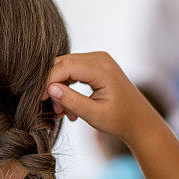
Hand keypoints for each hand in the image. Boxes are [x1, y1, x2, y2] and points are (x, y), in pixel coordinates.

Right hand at [41, 52, 160, 142]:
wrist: (138, 119)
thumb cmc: (120, 119)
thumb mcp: (94, 115)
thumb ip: (72, 101)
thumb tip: (50, 89)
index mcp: (102, 69)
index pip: (64, 67)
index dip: (48, 81)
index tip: (40, 100)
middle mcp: (99, 58)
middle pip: (62, 64)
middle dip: (53, 86)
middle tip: (56, 110)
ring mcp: (98, 59)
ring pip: (65, 67)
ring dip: (59, 88)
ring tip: (65, 112)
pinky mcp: (95, 64)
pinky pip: (72, 70)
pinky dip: (66, 86)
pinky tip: (69, 105)